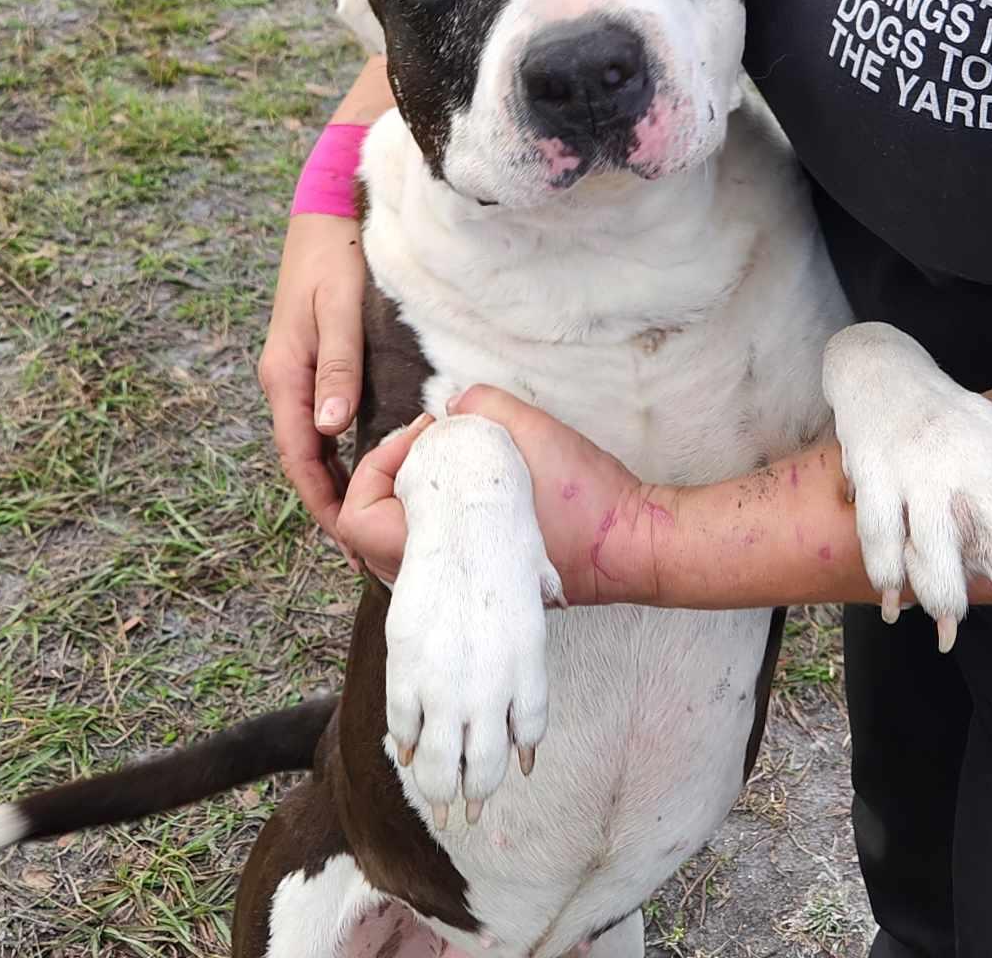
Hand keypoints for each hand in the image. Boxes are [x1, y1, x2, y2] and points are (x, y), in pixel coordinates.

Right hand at [257, 212, 366, 536]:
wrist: (326, 213)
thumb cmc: (336, 257)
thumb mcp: (338, 309)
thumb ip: (336, 366)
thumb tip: (328, 428)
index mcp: (284, 375)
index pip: (300, 456)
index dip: (323, 502)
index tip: (349, 541)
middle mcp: (284, 380)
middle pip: (303, 459)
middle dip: (328, 505)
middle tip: (364, 552)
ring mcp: (296, 372)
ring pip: (311, 444)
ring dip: (333, 484)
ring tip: (366, 525)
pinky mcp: (313, 362)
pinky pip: (320, 422)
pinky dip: (337, 454)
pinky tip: (362, 470)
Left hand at [340, 388, 651, 604]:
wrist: (634, 546)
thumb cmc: (584, 499)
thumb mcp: (527, 428)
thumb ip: (478, 405)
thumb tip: (453, 405)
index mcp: (440, 549)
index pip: (357, 518)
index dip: (377, 465)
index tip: (422, 435)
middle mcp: (442, 580)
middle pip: (369, 534)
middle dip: (390, 478)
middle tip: (431, 443)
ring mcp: (463, 587)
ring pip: (399, 546)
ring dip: (412, 499)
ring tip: (452, 461)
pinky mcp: (484, 585)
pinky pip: (433, 555)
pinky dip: (436, 519)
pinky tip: (471, 488)